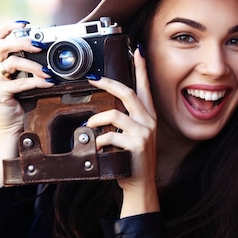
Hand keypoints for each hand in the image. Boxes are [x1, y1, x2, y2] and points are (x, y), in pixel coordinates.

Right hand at [0, 20, 53, 187]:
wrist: (13, 129)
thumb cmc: (23, 103)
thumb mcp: (26, 79)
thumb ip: (31, 65)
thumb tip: (51, 50)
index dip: (8, 27)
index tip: (25, 23)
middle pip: (1, 45)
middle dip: (22, 41)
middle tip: (40, 44)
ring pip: (10, 63)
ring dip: (32, 64)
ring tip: (48, 71)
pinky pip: (18, 83)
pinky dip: (35, 81)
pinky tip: (48, 83)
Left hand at [85, 49, 159, 216]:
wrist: (141, 186)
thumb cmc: (131, 161)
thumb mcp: (130, 138)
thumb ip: (122, 123)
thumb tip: (104, 111)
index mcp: (148, 117)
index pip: (144, 88)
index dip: (141, 68)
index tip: (136, 51)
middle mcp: (149, 122)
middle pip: (127, 93)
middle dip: (109, 83)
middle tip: (94, 79)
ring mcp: (144, 133)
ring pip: (115, 115)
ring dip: (97, 120)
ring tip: (88, 127)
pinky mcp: (137, 145)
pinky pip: (110, 135)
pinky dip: (99, 140)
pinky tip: (97, 147)